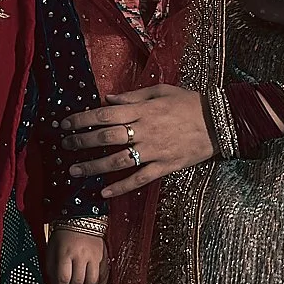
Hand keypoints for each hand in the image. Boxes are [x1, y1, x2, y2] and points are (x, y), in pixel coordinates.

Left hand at [47, 226, 105, 283]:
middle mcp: (81, 256)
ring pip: (92, 282)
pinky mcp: (104, 257)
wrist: (82, 218)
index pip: (63, 279)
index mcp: (65, 253)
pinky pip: (103, 276)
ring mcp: (95, 257)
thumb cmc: (63, 235)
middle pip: (78, 283)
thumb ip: (51, 267)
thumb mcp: (51, 248)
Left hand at [60, 86, 213, 197]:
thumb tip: (108, 99)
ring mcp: (155, 151)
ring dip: (93, 166)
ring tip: (74, 171)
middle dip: (81, 142)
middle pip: (106, 138)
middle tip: (63, 146)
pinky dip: (121, 187)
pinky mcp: (165, 166)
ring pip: (118, 161)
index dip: (81, 119)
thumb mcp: (160, 91)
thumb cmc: (189, 102)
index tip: (64, 123)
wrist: (220, 121)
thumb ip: (132, 96)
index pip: (104, 115)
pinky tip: (104, 192)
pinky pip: (140, 179)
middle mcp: (145, 131)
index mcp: (142, 110)